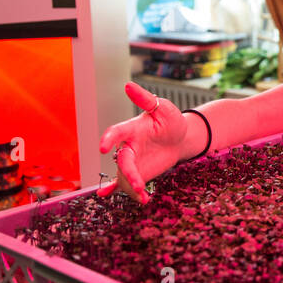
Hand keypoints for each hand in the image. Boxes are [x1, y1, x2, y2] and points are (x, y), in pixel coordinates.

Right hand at [97, 82, 189, 202]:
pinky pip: (126, 184)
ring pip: (124, 176)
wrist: (180, 138)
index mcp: (131, 129)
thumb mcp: (163, 107)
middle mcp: (127, 146)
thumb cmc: (170, 120)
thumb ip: (145, 99)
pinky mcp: (137, 173)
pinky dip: (122, 192)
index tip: (102, 147)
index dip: (108, 139)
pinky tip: (110, 197)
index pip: (116, 132)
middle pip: (123, 161)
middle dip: (128, 173)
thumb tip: (128, 85)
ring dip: (131, 188)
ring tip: (143, 197)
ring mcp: (131, 161)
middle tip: (139, 184)